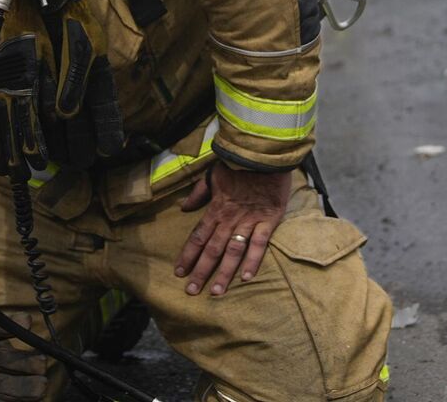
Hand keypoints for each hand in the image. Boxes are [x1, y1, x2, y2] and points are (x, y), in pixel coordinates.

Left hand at [175, 163, 291, 295]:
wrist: (264, 154)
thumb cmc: (238, 163)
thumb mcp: (213, 174)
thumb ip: (199, 193)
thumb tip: (183, 207)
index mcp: (215, 209)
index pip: (197, 237)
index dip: (187, 256)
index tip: (179, 272)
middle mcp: (229, 219)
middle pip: (212, 249)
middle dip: (201, 271)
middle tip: (192, 292)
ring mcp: (248, 221)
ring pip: (233, 251)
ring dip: (223, 273)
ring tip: (215, 291)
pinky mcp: (268, 220)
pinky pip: (259, 244)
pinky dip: (252, 260)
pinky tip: (245, 277)